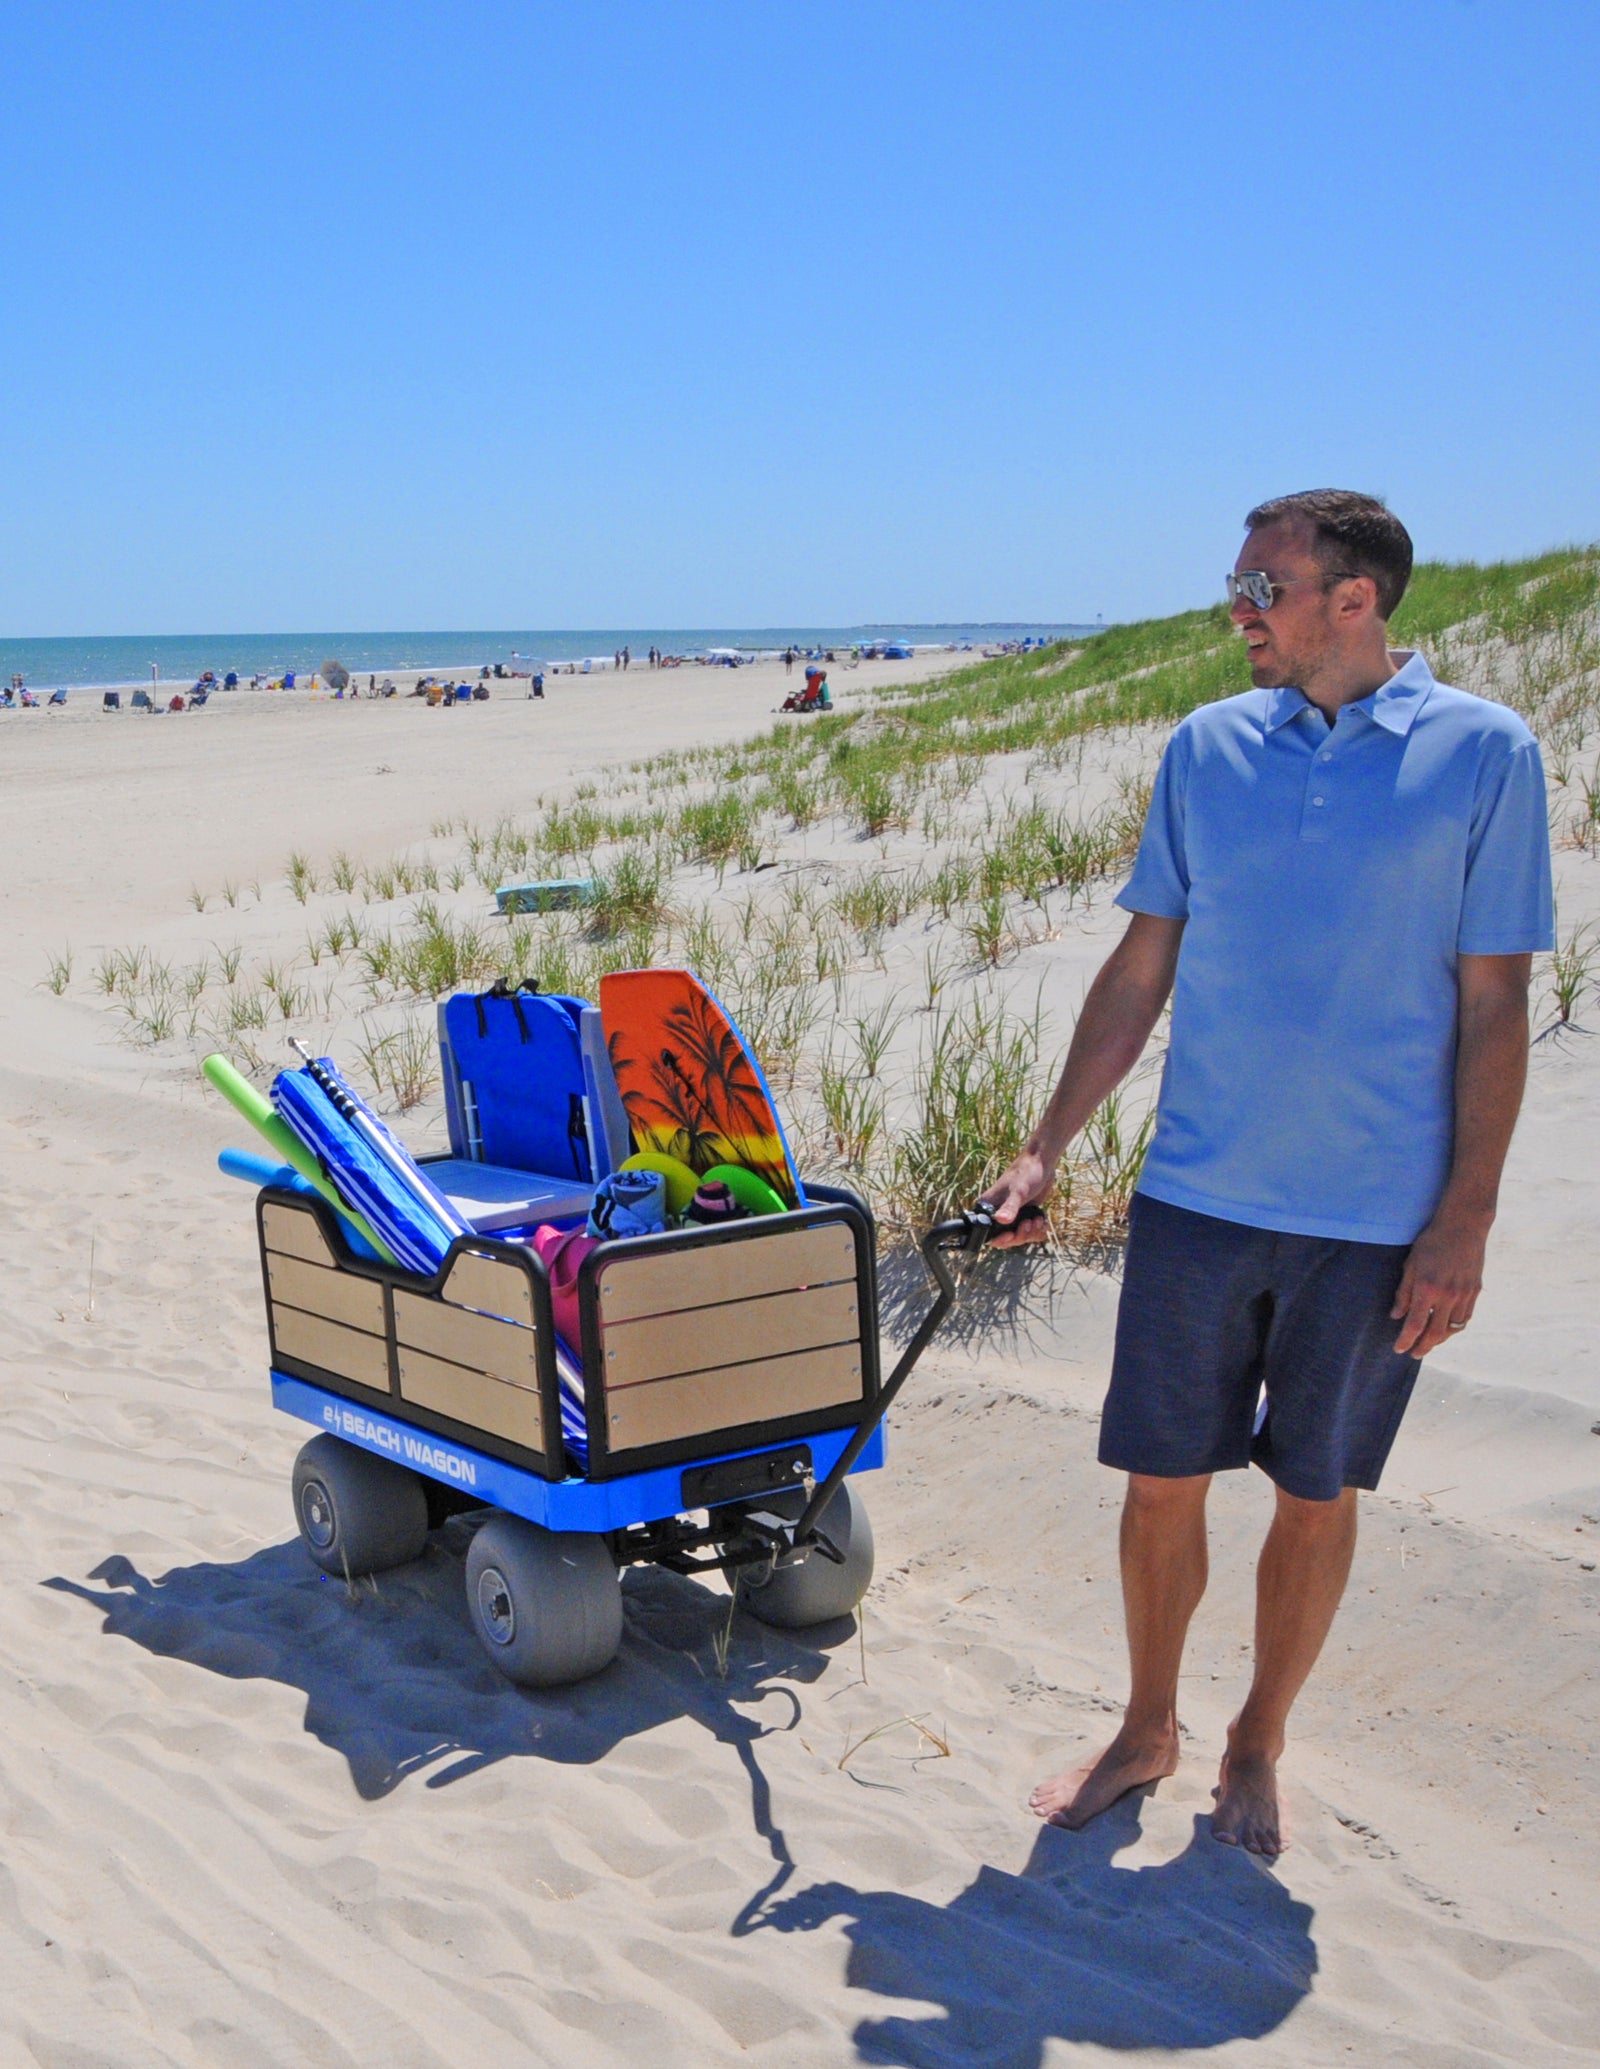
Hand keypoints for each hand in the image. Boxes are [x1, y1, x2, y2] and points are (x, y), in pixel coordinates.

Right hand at [980, 1149, 1054, 1248]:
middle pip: (1008, 1239)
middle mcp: (998, 1213)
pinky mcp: (1025, 1215)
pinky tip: (1042, 1219)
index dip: (1002, 1239)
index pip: (990, 1235)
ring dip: (1032, 1232)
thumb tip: (1001, 1220)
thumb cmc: (1026, 1173)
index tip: (1013, 1234)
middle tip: (1029, 1223)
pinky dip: (1038, 1230)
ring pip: (1021, 1237)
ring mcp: (1013, 1215)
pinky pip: (1031, 1232)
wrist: (1041, 1163)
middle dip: (1021, 1235)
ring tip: (1037, 1219)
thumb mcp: (1019, 1191)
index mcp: (989, 1207)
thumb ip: (1010, 1207)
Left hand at [1391, 1212, 1489, 1356]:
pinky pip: (1465, 1318)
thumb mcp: (1410, 1265)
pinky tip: (1446, 1327)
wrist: (1463, 1227)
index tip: (1399, 1349)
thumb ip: (1403, 1293)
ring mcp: (1464, 1295)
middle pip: (1436, 1333)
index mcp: (1427, 1289)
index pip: (1415, 1325)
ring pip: (1453, 1329)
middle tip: (1414, 1353)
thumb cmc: (1432, 1242)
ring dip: (1440, 1340)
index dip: (1406, 1341)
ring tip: (1429, 1342)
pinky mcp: (1475, 1291)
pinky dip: (1454, 1327)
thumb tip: (1396, 1315)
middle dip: (1424, 1347)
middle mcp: (1448, 1297)